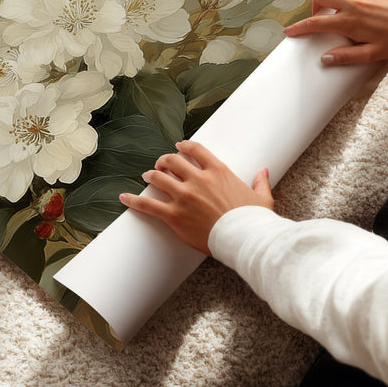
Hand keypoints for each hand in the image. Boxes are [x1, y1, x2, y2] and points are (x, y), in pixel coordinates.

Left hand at [119, 141, 272, 255]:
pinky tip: (123, 197)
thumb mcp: (261, 198)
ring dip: (151, 175)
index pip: (195, 150)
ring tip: (147, 176)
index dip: (184, 146)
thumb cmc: (254, 220)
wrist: (245, 239)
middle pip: (172, 161)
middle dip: (164, 160)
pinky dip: (134, 200)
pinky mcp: (174, 215)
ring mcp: (184, 196)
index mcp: (218, 171)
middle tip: (160, 164)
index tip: (178, 146)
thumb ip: (260, 182)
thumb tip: (264, 171)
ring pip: (158, 178)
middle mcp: (198, 179)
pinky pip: (148, 205)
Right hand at [283, 0, 387, 65]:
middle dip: (314, 6)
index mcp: (350, 21)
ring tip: (335, 4)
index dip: (299, 28)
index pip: (316, 23)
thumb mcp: (372, 54)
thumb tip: (324, 59)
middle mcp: (353, 2)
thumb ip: (347, 56)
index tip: (289, 31)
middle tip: (320, 16)